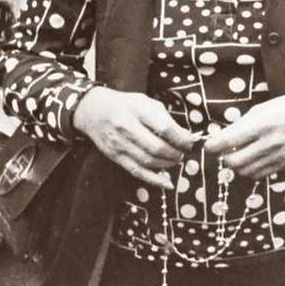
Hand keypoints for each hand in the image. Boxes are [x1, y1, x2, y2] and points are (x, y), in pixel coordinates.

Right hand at [74, 87, 199, 189]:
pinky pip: (136, 171)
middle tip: (184, 153)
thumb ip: (165, 118)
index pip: (164, 128)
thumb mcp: (147, 102)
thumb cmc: (126, 105)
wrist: (93, 111)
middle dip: (175, 154)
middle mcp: (127, 128)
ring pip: (148, 161)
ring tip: (176, 161)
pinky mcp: (115, 156)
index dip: (181, 138)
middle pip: (156, 147)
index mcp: (138, 110)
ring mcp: (119, 144)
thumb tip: (185, 136)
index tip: (191, 142)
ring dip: (167, 165)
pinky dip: (154, 179)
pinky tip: (166, 183)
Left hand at [205, 90, 284, 180]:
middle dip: (224, 157)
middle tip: (225, 151)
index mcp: (261, 124)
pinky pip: (259, 175)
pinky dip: (250, 170)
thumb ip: (241, 125)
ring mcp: (278, 154)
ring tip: (240, 154)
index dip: (212, 146)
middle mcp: (270, 141)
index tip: (210, 145)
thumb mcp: (262, 109)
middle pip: (233, 162)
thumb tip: (220, 138)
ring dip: (237, 165)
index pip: (227, 142)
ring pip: (244, 171)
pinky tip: (253, 159)